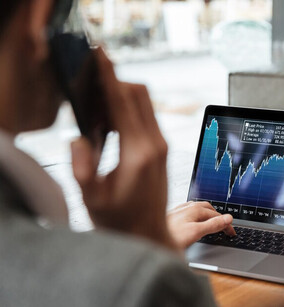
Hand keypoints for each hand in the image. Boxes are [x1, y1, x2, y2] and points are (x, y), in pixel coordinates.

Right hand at [71, 49, 174, 249]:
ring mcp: (161, 145)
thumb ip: (81, 164)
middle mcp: (155, 144)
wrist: (148, 233)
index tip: (101, 55)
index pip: (123, 101)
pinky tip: (111, 123)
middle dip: (115, 83)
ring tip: (97, 111)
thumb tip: (79, 136)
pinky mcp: (161, 148)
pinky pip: (146, 116)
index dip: (109, 76)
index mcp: (138, 153)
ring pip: (145, 102)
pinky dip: (129, 109)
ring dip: (122, 96)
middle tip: (92, 88)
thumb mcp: (91, 196)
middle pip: (139, 93)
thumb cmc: (121, 220)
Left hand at [167, 201, 235, 248]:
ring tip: (212, 222)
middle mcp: (187, 207)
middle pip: (208, 209)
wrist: (148, 238)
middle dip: (218, 217)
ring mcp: (179, 210)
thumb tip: (228, 219)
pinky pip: (189, 212)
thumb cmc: (169, 236)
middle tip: (225, 227)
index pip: (217, 214)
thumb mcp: (195, 232)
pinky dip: (197, 216)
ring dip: (207, 215)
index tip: (231, 233)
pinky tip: (193, 221)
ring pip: (197, 209)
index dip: (226, 224)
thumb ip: (213, 225)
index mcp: (194, 209)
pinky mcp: (172, 216)